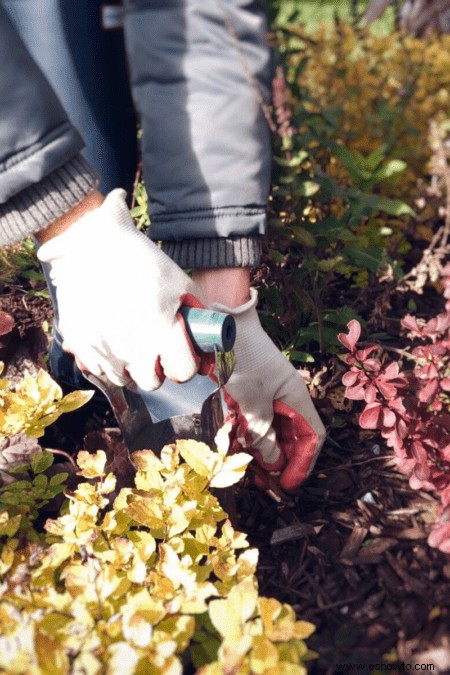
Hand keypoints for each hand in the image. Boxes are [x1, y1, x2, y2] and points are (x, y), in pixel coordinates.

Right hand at [38, 189, 205, 389]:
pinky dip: (107, 360)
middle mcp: (130, 346)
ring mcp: (102, 347)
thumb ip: (197, 311)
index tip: (182, 355)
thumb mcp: (179, 281)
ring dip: (131, 368)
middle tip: (156, 351)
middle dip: (158, 370)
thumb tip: (207, 336)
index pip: (183, 371)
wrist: (92, 244)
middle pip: (151, 383)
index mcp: (160, 330)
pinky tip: (111, 339)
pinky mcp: (79, 343)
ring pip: (123, 379)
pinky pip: (97, 368)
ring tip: (132, 344)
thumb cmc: (141, 261)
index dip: (186, 364)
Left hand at [212, 289, 325, 492]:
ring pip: (271, 430)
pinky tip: (235, 443)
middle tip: (262, 481)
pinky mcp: (249, 392)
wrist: (222, 326)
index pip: (312, 437)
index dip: (303, 462)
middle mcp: (286, 397)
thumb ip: (263, 436)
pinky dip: (247, 433)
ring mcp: (267, 394)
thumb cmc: (242, 359)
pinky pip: (254, 419)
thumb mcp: (252, 403)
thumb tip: (273, 464)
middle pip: (292, 437)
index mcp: (297, 397)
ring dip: (261, 449)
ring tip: (247, 466)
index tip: (287, 484)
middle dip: (280, 460)